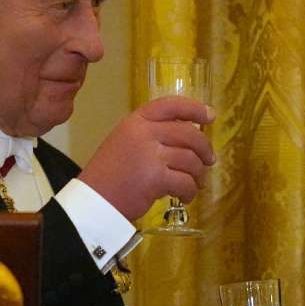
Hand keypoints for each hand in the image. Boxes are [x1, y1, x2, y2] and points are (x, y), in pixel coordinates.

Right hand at [78, 96, 215, 219]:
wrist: (93, 201)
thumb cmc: (110, 174)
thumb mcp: (126, 141)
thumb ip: (152, 134)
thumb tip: (190, 133)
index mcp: (136, 120)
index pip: (171, 105)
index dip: (194, 108)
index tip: (210, 115)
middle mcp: (143, 132)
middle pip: (189, 133)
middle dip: (204, 148)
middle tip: (209, 160)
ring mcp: (149, 154)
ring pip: (191, 160)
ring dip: (198, 174)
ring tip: (194, 184)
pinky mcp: (155, 177)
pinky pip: (185, 182)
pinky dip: (190, 191)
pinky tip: (184, 197)